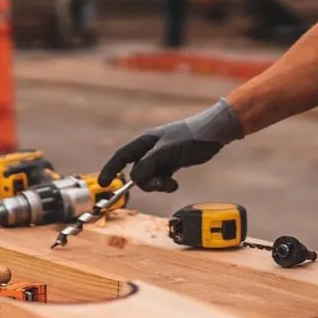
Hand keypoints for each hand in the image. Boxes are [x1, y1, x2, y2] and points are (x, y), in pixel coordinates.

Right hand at [99, 98, 243, 191]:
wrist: (214, 133)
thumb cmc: (190, 136)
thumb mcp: (167, 151)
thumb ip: (149, 164)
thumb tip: (133, 177)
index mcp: (145, 141)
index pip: (122, 156)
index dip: (111, 169)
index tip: (104, 184)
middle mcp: (150, 149)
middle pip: (136, 171)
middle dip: (145, 182)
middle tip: (159, 184)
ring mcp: (161, 157)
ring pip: (149, 177)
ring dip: (157, 184)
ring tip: (170, 184)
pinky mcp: (171, 163)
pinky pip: (161, 178)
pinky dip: (165, 184)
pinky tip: (175, 183)